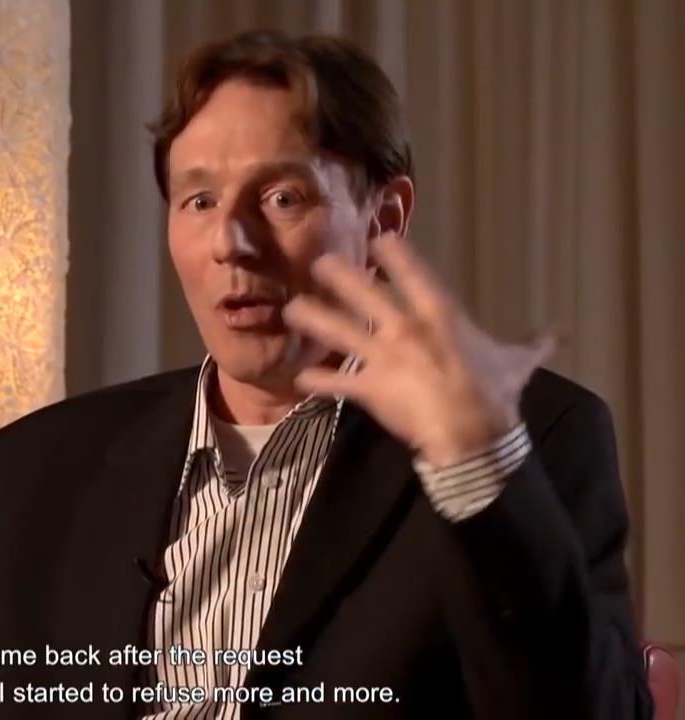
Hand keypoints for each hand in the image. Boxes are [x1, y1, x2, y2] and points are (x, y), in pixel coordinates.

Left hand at [281, 232, 553, 466]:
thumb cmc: (496, 395)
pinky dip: (318, 380)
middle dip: (340, 277)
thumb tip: (559, 333)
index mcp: (440, 316)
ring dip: (314, 320)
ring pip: (339, 332)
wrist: (474, 437)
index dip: (394, 254)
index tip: (379, 238)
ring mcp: (384, 359)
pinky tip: (299, 377)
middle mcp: (406, 330)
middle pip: (365, 295)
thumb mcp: (516, 363)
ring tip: (292, 310)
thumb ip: (531, 345)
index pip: (414, 275)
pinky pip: (337, 383)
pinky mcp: (370, 389)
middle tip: (319, 263)